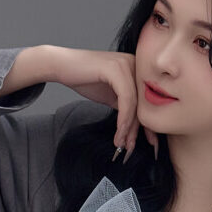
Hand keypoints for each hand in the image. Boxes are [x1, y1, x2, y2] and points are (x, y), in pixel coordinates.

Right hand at [1, 46, 138, 154]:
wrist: (62, 66)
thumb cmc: (84, 79)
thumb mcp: (110, 95)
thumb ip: (125, 106)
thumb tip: (135, 127)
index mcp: (137, 70)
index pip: (147, 101)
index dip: (148, 124)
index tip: (148, 142)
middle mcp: (136, 64)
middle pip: (143, 102)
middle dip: (139, 129)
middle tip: (132, 147)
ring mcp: (127, 64)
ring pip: (135, 103)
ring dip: (128, 128)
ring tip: (121, 144)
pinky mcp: (116, 68)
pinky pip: (125, 99)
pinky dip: (123, 119)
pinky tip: (119, 132)